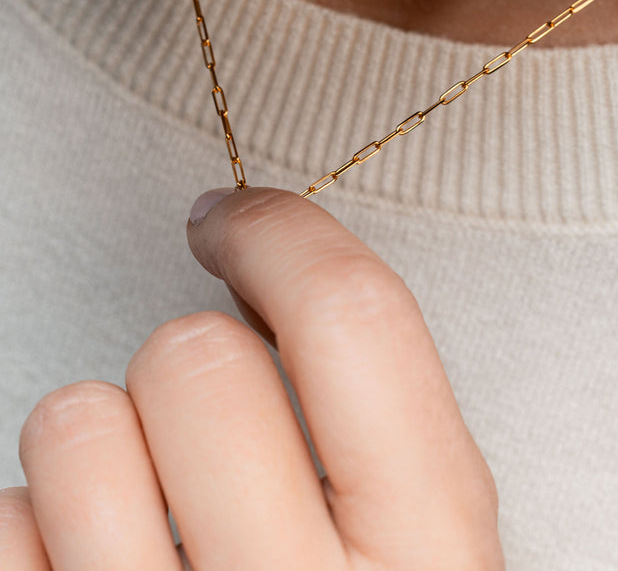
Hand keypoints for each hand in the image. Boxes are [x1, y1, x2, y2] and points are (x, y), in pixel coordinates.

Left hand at [3, 187, 502, 569]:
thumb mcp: (424, 567)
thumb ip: (374, 436)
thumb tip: (268, 292)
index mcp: (433, 562)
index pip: (352, 318)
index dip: (282, 234)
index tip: (234, 225)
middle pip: (192, 358)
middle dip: (191, 369)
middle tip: (211, 435)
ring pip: (74, 423)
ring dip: (98, 448)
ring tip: (146, 527)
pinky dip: (32, 535)